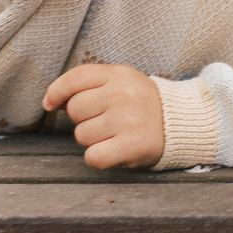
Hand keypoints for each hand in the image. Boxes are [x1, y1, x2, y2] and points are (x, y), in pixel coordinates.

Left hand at [42, 63, 165, 169]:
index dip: (56, 92)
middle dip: (83, 118)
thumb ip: (88, 85)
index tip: (51, 104)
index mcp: (119, 74)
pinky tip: (112, 151)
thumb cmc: (142, 104)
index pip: (75, 78)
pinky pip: (94, 156)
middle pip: (75, 110)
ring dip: (93, 139)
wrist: (181, 123)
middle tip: (105, 120)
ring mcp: (128, 120)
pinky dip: (98, 158)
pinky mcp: (132, 145)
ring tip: (114, 134)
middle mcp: (123, 94)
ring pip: (82, 135)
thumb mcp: (121, 82)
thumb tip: (51, 102)